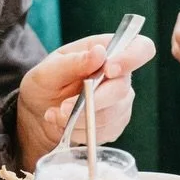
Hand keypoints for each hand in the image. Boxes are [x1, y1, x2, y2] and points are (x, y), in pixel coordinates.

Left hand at [16, 33, 155, 171]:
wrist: (39, 113)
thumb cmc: (45, 84)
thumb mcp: (48, 70)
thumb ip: (73, 62)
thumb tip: (100, 53)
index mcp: (107, 50)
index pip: (140, 48)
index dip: (131, 58)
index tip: (108, 70)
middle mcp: (120, 76)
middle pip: (122, 89)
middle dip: (91, 101)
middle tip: (63, 107)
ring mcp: (121, 102)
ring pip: (111, 114)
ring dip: (80, 118)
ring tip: (56, 114)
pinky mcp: (116, 124)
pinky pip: (105, 131)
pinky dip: (81, 130)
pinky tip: (66, 124)